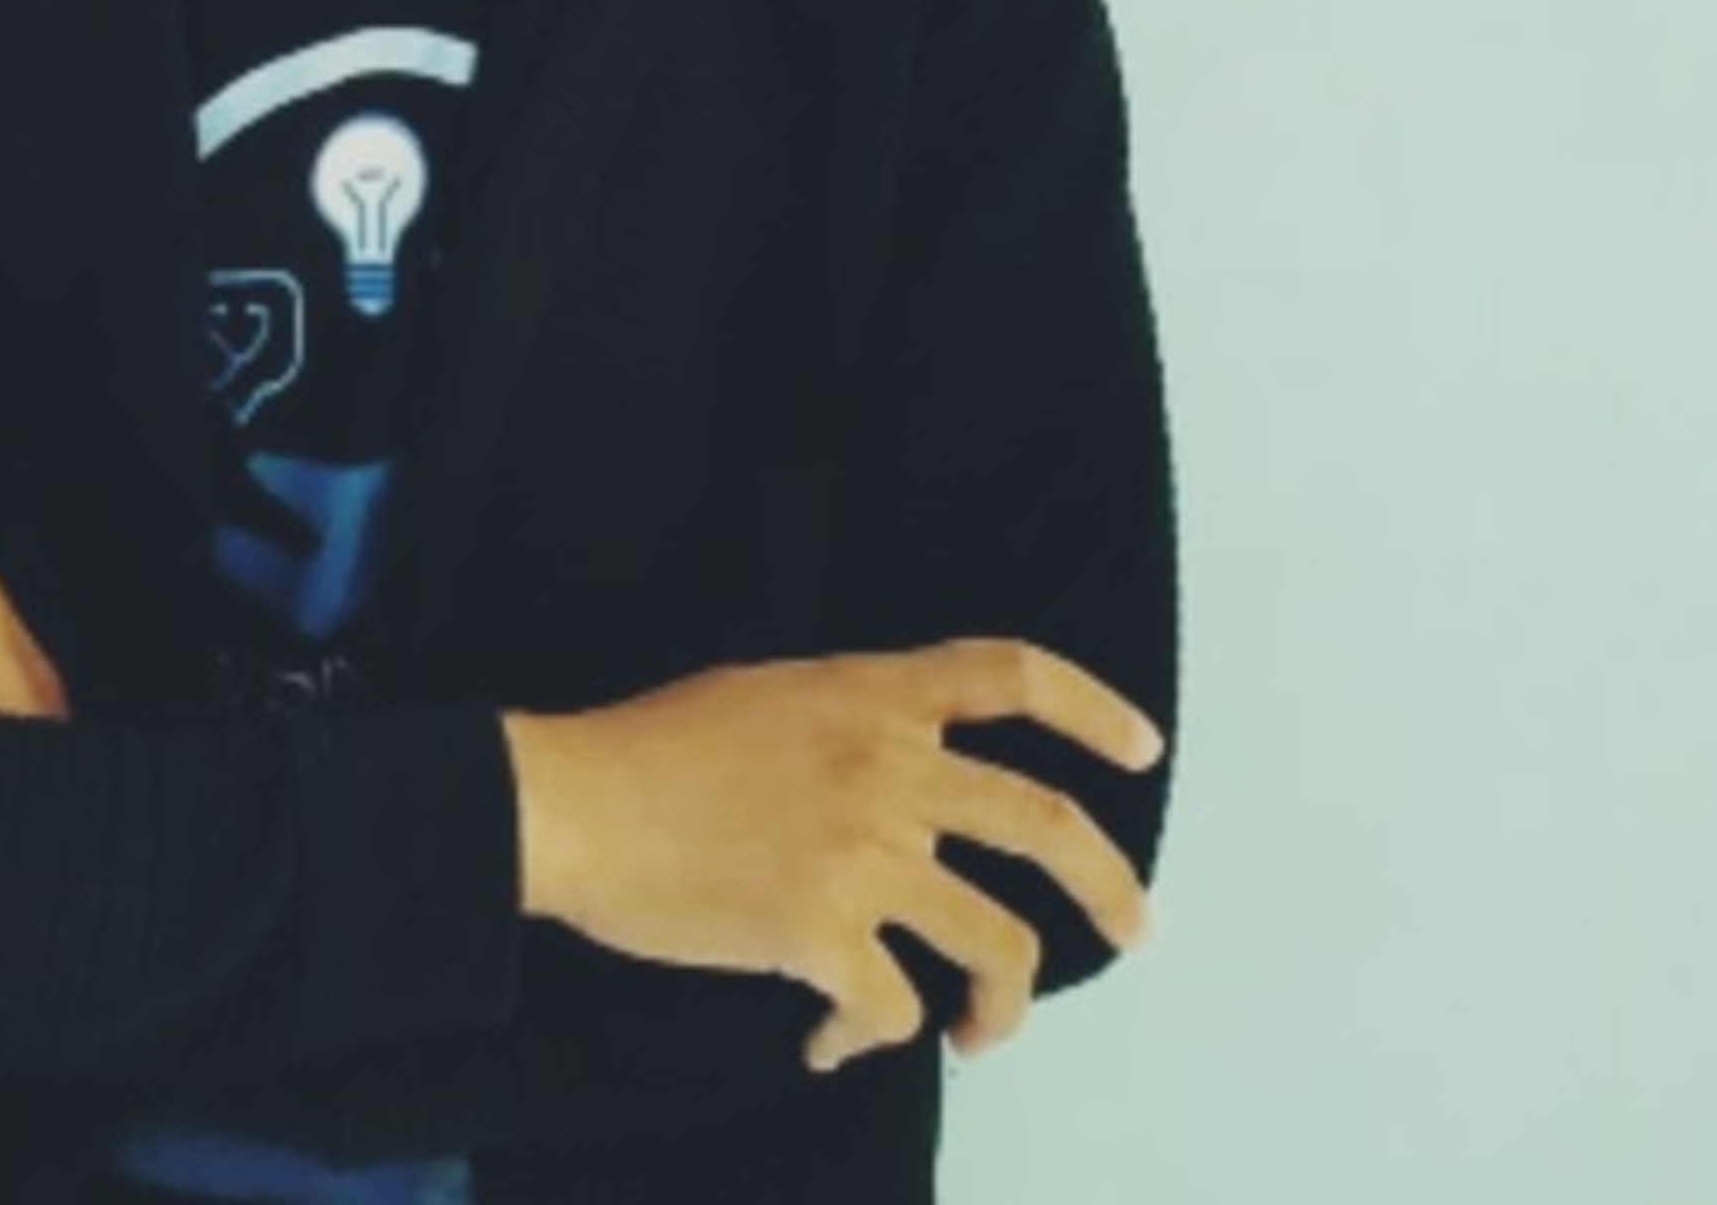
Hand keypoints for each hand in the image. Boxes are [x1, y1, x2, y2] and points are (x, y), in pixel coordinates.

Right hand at [515, 639, 1159, 1072]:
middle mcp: (886, 766)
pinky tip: (831, 1043)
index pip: (1010, 674)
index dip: (1093, 708)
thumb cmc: (651, 746)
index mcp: (868, 694)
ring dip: (1004, 1008)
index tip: (1143, 749)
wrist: (572, 802)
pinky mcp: (822, 936)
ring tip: (980, 1034)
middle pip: (1046, 823)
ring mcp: (862, 854)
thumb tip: (902, 769)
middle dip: (1112, 889)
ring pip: (999, 944)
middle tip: (1137, 930)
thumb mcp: (766, 691)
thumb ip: (848, 719)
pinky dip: (873, 1040)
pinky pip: (892, 1011)